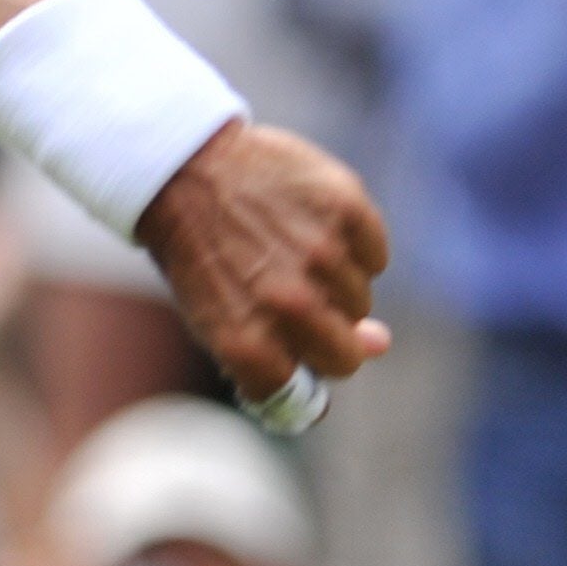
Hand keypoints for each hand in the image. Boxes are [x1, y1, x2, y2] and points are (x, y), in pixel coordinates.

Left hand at [136, 119, 389, 414]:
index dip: (297, 372)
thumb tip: (381, 345)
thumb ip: (293, 349)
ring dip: (335, 288)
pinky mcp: (347, 209)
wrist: (185, 171)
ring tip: (292, 255)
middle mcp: (289, 305)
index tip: (288, 354)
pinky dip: (354, 248)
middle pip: (346, 356)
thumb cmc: (203, 256)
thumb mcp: (226, 318)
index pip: (303, 394)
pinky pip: (375, 256)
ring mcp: (321, 255)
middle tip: (298, 305)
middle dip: (329, 340)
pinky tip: (313, 228)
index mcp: (248, 343)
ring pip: (360, 302)